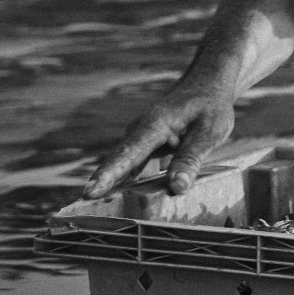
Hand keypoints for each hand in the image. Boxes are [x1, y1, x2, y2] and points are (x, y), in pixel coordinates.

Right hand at [84, 75, 237, 198]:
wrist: (206, 85)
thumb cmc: (210, 106)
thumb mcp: (210, 132)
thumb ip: (191, 159)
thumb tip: (176, 188)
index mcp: (155, 124)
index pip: (129, 153)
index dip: (110, 174)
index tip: (90, 191)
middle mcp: (140, 131)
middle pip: (118, 160)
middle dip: (101, 183)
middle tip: (83, 207)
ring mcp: (139, 138)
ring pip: (123, 164)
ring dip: (110, 184)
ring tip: (92, 209)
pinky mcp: (144, 146)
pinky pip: (132, 165)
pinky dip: (125, 180)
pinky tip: (119, 200)